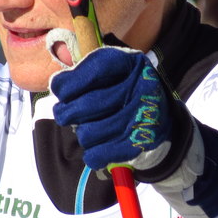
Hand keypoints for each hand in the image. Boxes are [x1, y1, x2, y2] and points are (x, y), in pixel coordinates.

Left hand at [50, 46, 192, 178]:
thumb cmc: (124, 91)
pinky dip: (92, 154)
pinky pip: (100, 154)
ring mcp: (144, 116)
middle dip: (67, 112)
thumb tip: (57, 85)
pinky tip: (94, 149)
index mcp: (131, 63)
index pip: (95, 69)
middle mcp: (142, 86)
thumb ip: (85, 73)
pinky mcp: (141, 144)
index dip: (70, 82)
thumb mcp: (111, 72)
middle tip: (63, 114)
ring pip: (90, 132)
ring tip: (85, 130)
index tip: (58, 90)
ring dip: (81, 134)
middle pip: (90, 103)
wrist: (160, 118)